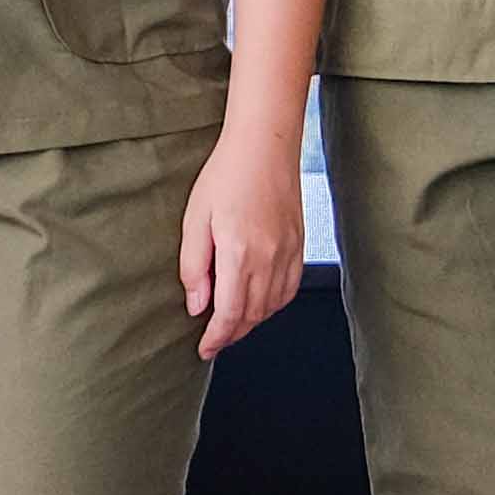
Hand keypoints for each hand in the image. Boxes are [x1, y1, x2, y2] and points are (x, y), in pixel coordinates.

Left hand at [180, 134, 305, 357]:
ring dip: (252, 321)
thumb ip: (195, 267)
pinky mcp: (299, 244)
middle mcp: (269, 259)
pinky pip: (289, 288)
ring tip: (232, 324)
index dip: (216, 338)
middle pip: (253, 316)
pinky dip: (273, 304)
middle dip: (232, 334)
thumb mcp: (195, 218)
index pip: (230, 314)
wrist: (265, 145)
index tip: (204, 349)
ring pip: (273, 306)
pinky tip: (259, 302)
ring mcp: (289, 253)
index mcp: (240, 254)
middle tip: (214, 341)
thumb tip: (197, 306)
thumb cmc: (226, 175)